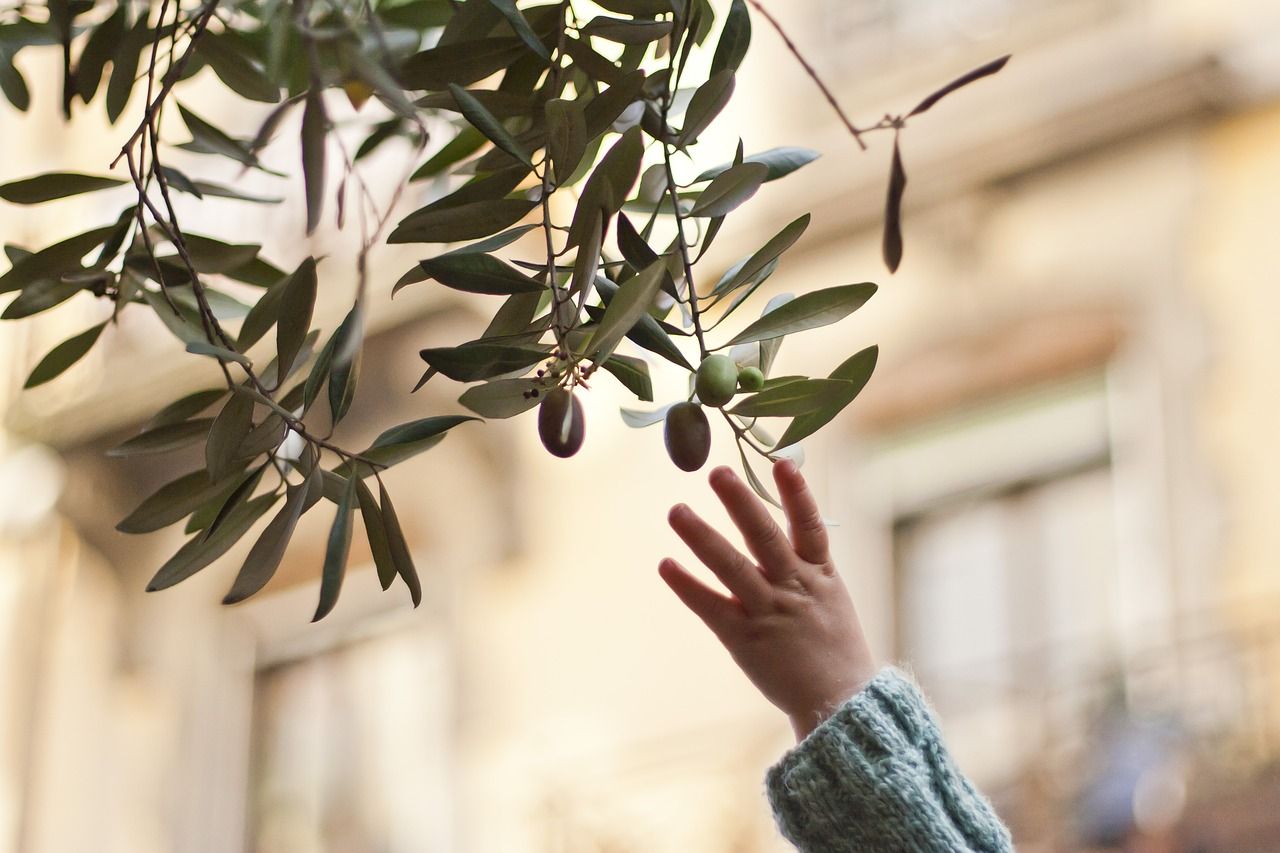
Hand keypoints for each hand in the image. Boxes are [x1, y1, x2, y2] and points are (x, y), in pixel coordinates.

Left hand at [659, 460, 877, 741]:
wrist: (842, 704)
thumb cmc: (834, 647)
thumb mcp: (832, 598)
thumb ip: (807, 563)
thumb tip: (783, 523)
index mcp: (822, 575)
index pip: (810, 526)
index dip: (796, 494)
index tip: (781, 462)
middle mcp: (795, 589)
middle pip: (765, 537)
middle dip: (741, 503)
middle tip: (717, 472)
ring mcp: (769, 613)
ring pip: (733, 567)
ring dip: (702, 537)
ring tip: (676, 510)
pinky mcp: (746, 639)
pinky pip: (712, 607)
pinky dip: (688, 586)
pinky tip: (666, 565)